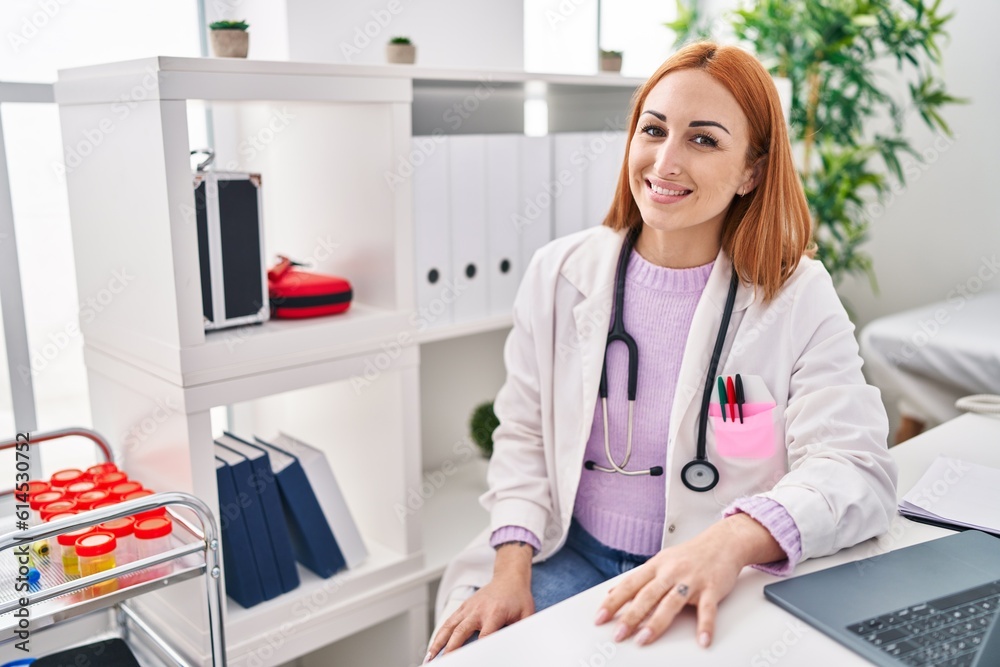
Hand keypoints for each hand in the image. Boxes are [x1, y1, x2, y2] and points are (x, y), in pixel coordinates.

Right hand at [425, 544, 534, 660]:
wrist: (509, 578)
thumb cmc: (518, 598)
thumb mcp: (526, 614)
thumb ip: (523, 630)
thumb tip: (521, 645)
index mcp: (495, 612)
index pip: (485, 635)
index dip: (479, 649)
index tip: (472, 660)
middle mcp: (479, 610)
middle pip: (461, 631)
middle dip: (451, 648)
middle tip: (443, 661)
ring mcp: (469, 607)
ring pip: (450, 626)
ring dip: (438, 642)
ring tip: (430, 657)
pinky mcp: (464, 607)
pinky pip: (449, 621)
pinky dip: (440, 634)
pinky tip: (434, 646)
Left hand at [594, 513, 783, 648]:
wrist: (722, 541)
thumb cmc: (690, 555)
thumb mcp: (660, 561)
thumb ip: (639, 578)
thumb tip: (612, 593)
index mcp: (656, 566)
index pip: (629, 585)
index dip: (613, 602)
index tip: (600, 618)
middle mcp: (671, 572)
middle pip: (646, 595)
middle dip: (630, 616)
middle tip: (618, 634)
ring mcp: (691, 580)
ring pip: (671, 603)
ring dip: (656, 622)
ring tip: (644, 639)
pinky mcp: (712, 588)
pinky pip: (707, 609)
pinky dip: (705, 625)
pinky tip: (702, 640)